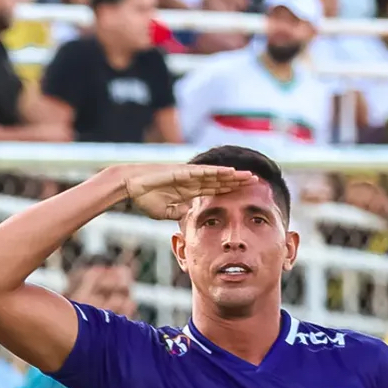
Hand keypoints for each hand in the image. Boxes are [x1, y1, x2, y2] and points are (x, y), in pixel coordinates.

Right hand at [122, 163, 255, 220]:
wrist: (130, 187)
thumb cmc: (144, 198)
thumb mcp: (165, 211)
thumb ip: (178, 212)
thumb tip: (189, 215)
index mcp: (188, 190)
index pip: (214, 190)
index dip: (229, 191)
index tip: (244, 194)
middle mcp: (192, 181)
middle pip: (220, 181)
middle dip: (237, 182)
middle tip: (256, 182)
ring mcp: (189, 175)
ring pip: (217, 175)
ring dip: (234, 177)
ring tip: (250, 177)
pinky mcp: (184, 171)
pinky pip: (205, 172)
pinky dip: (219, 172)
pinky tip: (232, 172)